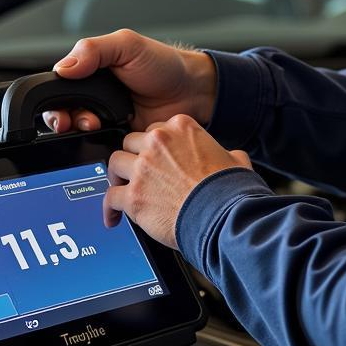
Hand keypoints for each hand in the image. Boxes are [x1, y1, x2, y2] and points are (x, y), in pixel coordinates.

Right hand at [43, 29, 217, 132]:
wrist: (192, 92)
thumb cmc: (164, 65)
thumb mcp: (127, 46)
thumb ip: (93, 50)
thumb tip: (64, 67)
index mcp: (90, 70)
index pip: (57, 85)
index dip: (52, 98)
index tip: (58, 106)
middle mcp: (94, 95)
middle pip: (62, 112)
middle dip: (62, 119)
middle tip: (72, 121)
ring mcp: (105, 117)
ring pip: (77, 131)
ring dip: (80, 131)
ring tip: (95, 125)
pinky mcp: (117, 137)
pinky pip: (99, 146)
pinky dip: (98, 145)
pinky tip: (108, 137)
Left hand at [105, 114, 250, 247]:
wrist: (225, 217)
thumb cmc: (231, 192)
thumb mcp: (236, 160)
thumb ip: (226, 153)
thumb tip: (231, 156)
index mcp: (181, 128)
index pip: (155, 129)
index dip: (155, 147)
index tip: (156, 159)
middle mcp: (158, 142)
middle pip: (131, 142)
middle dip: (134, 158)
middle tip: (139, 173)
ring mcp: (143, 168)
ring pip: (115, 163)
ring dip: (118, 177)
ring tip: (123, 189)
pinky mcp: (134, 195)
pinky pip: (110, 197)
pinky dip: (109, 208)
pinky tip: (113, 217)